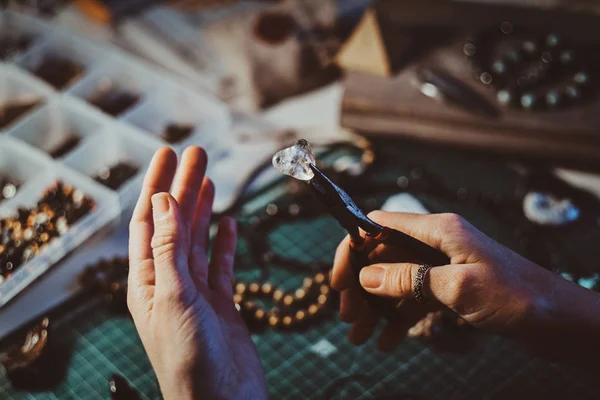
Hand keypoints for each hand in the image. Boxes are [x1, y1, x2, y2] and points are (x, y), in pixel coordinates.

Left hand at [127, 147, 266, 399]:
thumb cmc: (189, 359)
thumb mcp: (174, 298)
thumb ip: (169, 249)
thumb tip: (164, 201)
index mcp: (147, 280)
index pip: (150, 220)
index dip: (158, 184)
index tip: (168, 153)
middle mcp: (169, 282)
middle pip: (176, 223)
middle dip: (184, 186)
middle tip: (197, 152)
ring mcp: (196, 293)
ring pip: (198, 240)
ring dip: (203, 208)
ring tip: (210, 177)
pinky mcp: (221, 303)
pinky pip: (220, 264)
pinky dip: (223, 241)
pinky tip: (227, 222)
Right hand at [332, 211, 599, 352]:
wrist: (562, 322)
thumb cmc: (518, 297)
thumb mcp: (459, 288)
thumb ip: (409, 279)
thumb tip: (366, 276)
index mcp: (437, 229)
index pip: (378, 227)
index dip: (352, 250)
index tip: (338, 281)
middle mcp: (436, 244)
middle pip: (382, 257)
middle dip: (361, 287)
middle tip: (349, 318)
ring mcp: (442, 266)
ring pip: (395, 281)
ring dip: (375, 307)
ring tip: (360, 336)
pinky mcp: (450, 288)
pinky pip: (413, 299)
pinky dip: (398, 318)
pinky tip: (387, 342)